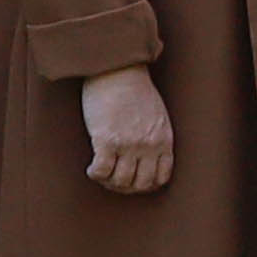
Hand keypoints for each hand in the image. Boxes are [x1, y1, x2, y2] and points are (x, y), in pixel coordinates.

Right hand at [80, 65, 177, 195]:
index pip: (161, 177)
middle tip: (114, 180)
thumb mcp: (156, 114)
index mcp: (163, 139)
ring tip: (102, 173)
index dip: (146, 184)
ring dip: (109, 182)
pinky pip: (102, 171)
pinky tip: (92, 168)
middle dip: (126, 187)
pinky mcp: (107, 140)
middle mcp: (148, 145)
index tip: (133, 180)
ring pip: (120, 181)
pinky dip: (96, 174)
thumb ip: (154, 136)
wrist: (117, 69)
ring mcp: (128, 144)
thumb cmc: (133, 87)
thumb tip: (144, 156)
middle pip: (140, 184)